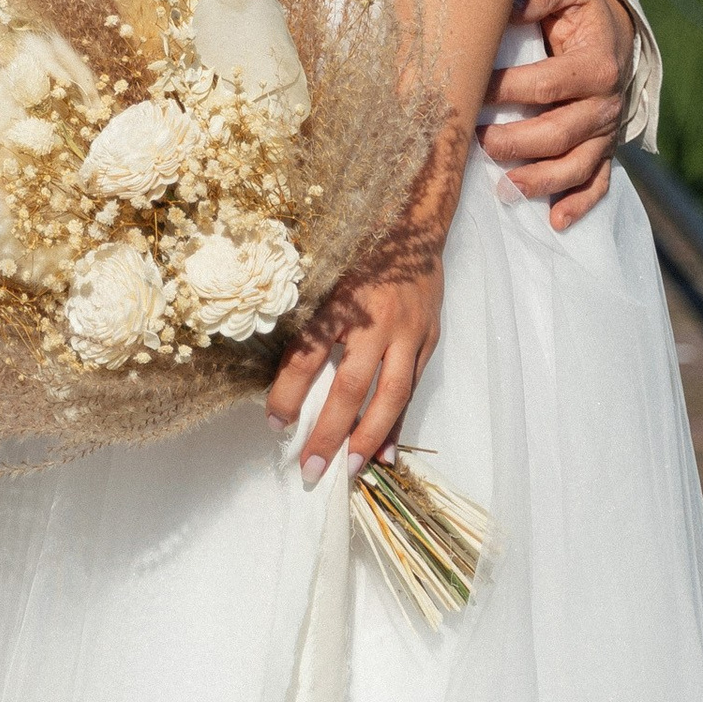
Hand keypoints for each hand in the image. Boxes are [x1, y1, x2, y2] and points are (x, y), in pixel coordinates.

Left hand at [266, 260, 446, 483]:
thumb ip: (310, 324)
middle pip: (350, 385)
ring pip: (390, 394)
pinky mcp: (429, 340)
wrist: (414, 231)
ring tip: (350, 468)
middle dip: (330, 432)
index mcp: (341, 302)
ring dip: (369, 436)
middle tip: (310, 470)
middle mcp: (376, 320)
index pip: (308, 354)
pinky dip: (398, 424)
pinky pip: (413, 390)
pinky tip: (385, 454)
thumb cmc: (358, 256)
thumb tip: (287, 379)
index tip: (274, 424)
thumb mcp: (325, 280)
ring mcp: (408, 332)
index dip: (288, 392)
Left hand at [486, 0, 633, 230]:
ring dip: (540, 181)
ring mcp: (606, 132)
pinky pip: (597, 183)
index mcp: (597, 65)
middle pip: (560, 134)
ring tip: (504, 188)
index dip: (507, 90)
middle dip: (515, 142)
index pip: (547, 85)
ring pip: (577, 166)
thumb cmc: (579, 6)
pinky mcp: (604, 149)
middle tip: (474, 143)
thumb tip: (507, 2)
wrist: (614, 30)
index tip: (469, 90)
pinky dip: (579, 204)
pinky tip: (555, 222)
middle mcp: (606, 104)